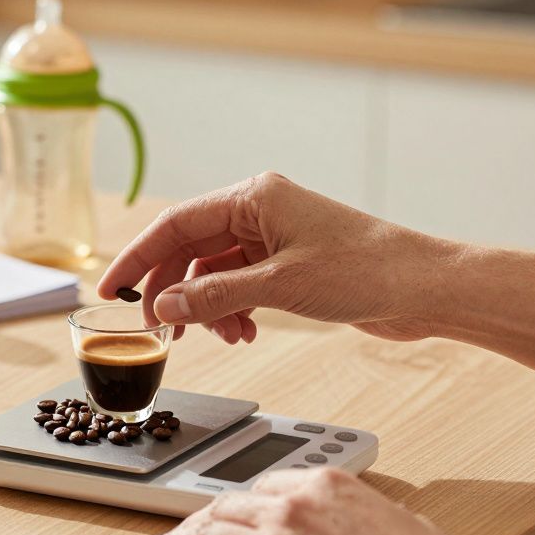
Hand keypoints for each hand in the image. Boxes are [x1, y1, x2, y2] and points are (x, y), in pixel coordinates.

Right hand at [97, 172, 455, 343]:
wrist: (424, 287)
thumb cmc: (365, 270)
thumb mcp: (280, 287)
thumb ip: (215, 296)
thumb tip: (163, 309)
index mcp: (254, 198)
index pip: (175, 223)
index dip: (138, 258)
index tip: (110, 290)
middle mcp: (260, 211)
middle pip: (190, 248)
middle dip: (173, 290)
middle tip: (160, 330)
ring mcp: (275, 238)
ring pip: (214, 272)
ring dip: (208, 307)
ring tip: (222, 337)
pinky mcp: (290, 264)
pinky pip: (240, 285)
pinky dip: (234, 310)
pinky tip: (246, 331)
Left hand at [147, 468, 534, 534]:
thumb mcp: (405, 523)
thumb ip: (369, 515)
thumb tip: (367, 525)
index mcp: (324, 486)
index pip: (266, 487)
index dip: (242, 504)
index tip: (231, 514)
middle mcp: (288, 509)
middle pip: (226, 508)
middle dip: (200, 521)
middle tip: (182, 533)